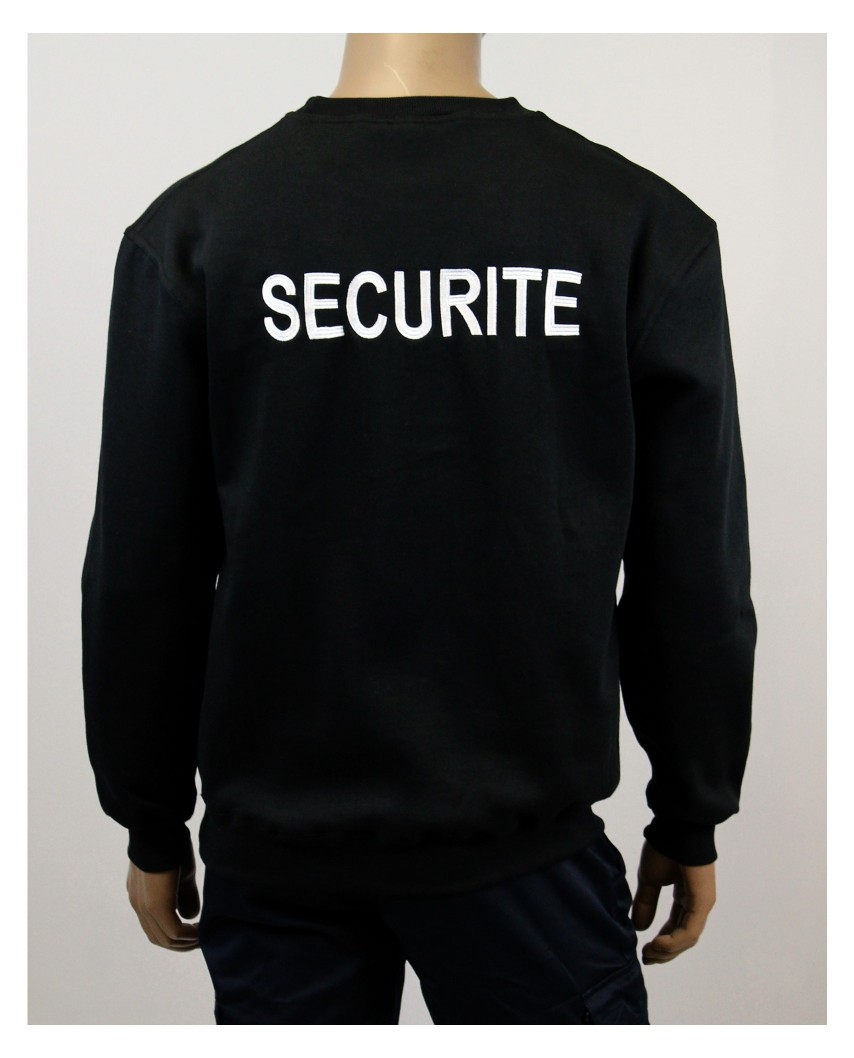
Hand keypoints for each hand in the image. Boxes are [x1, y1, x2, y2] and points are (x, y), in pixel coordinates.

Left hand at [126, 843, 200, 950]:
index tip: (195, 932)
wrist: (159, 829)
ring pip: (165, 938)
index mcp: (141, 897)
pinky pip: (173, 931)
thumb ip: (184, 895)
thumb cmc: (171, 844)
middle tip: (200, 941)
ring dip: (186, 942)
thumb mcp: (180, 873)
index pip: (155, 926)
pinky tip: (201, 932)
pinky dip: (188, 936)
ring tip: (203, 938)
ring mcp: (145, 908)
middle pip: (158, 938)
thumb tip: (190, 916)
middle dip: (180, 944)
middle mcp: (139, 906)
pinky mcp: (157, 907)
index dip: (175, 934)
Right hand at [630, 838, 715, 964]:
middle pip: (682, 937)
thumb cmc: (664, 847)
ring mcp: (701, 904)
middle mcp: (696, 903)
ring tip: (649, 954)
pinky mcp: (702, 903)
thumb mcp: (650, 879)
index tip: (644, 951)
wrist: (676, 828)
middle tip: (646, 958)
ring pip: (687, 938)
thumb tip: (639, 927)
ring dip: (668, 951)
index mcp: (685, 896)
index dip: (661, 941)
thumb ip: (646, 903)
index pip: (676, 926)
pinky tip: (658, 944)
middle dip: (664, 951)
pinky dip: (674, 942)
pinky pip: (689, 930)